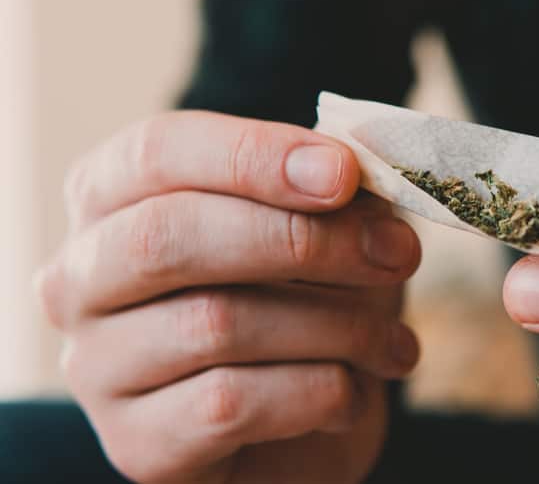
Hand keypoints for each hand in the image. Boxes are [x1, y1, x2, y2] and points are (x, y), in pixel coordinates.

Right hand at [36, 112, 421, 483]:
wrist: (300, 430)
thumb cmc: (303, 303)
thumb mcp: (324, 229)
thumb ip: (329, 192)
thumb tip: (352, 169)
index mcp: (112, 198)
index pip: (158, 151)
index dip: (255, 155)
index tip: (345, 173)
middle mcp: (81, 278)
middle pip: (171, 235)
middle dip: (303, 239)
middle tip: (397, 253)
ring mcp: (95, 368)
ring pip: (214, 322)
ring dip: (336, 326)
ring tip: (396, 342)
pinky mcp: (134, 446)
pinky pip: (230, 404)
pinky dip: (318, 393)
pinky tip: (352, 396)